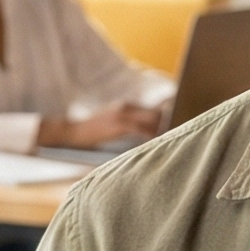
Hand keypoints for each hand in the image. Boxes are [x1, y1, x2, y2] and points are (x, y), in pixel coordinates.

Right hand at [40, 104, 164, 147]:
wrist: (74, 132)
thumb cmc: (92, 131)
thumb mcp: (111, 122)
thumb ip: (128, 123)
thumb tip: (147, 131)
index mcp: (125, 106)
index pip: (152, 109)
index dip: (165, 118)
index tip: (173, 127)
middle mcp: (126, 107)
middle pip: (156, 113)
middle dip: (167, 124)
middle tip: (176, 136)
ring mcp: (123, 115)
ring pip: (152, 120)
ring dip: (161, 130)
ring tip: (168, 142)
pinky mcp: (119, 125)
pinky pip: (142, 130)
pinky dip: (151, 136)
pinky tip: (155, 144)